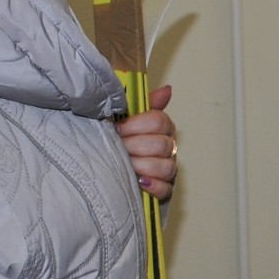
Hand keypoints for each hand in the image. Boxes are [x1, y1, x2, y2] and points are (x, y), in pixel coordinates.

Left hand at [120, 85, 176, 202]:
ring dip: (142, 165)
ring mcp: (168, 169)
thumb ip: (144, 102)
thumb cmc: (120, 138)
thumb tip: (168, 89)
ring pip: (166, 167)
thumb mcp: (127, 117)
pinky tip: (139, 181)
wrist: (109, 164)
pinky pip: (166, 189)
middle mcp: (169, 147)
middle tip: (119, 147)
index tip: (118, 129)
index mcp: (162, 127)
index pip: (159, 121)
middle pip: (162, 144)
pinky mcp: (164, 189)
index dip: (137, 125)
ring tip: (126, 164)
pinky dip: (153, 185)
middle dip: (136, 146)